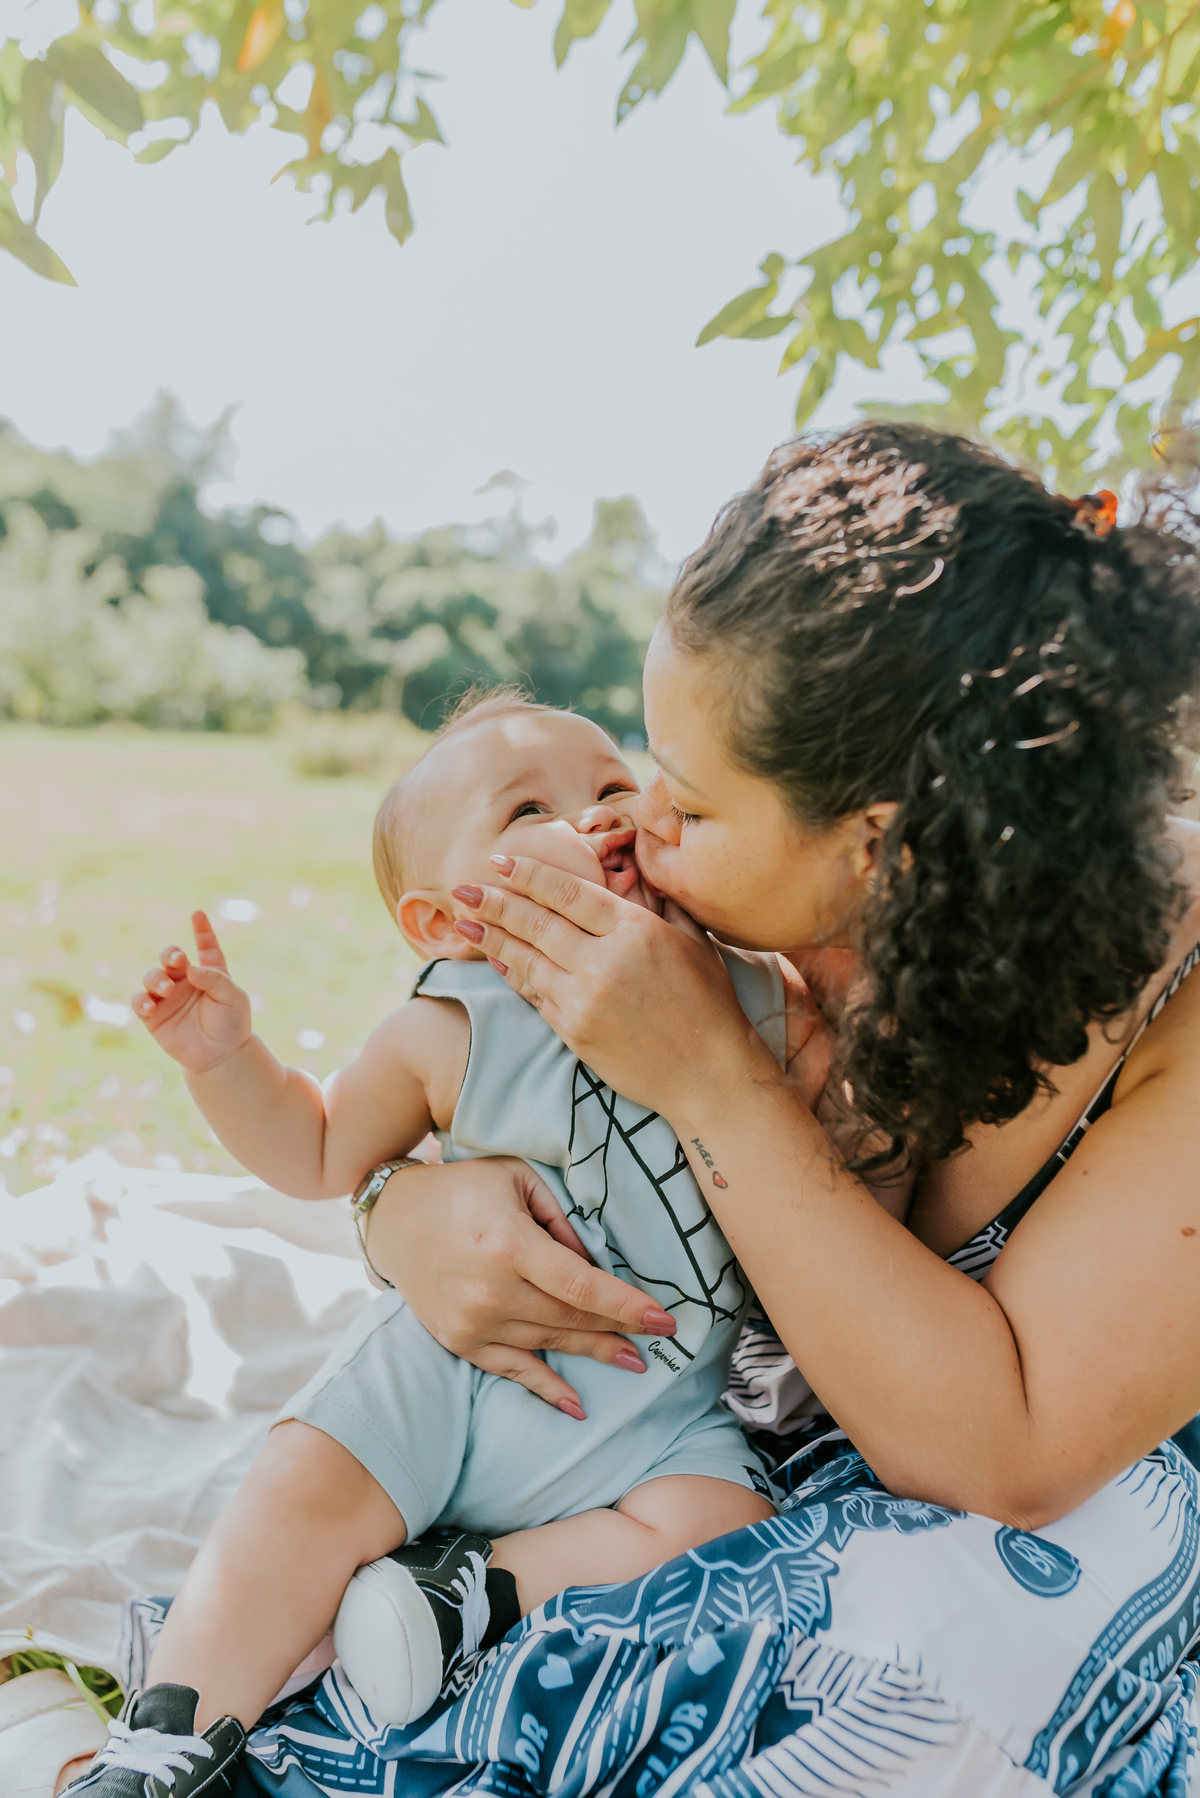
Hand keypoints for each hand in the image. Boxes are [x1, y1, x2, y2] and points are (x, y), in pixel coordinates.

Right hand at [133, 910, 252, 1074]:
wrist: (221, 1056)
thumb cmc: (231, 1023)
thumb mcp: (233, 998)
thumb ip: (215, 980)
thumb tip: (190, 969)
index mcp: (210, 972)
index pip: (205, 946)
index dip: (202, 930)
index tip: (198, 914)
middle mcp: (186, 980)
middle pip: (170, 957)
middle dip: (170, 954)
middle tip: (178, 960)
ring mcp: (168, 996)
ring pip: (152, 976)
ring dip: (156, 978)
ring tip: (167, 989)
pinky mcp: (154, 1015)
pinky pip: (141, 1001)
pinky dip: (142, 1000)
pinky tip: (151, 1005)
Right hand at [362, 1156, 679, 1414]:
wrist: (393, 1219)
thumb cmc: (462, 1189)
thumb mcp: (517, 1179)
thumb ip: (560, 1219)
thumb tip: (593, 1263)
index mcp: (509, 1243)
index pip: (581, 1284)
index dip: (626, 1305)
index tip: (664, 1320)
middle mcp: (491, 1289)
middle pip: (570, 1318)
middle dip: (619, 1330)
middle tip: (659, 1340)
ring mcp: (473, 1321)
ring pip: (548, 1344)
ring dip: (593, 1353)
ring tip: (632, 1361)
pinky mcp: (459, 1340)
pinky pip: (512, 1371)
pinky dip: (547, 1388)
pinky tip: (577, 1404)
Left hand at [451, 857, 777, 1121]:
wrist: (708, 1075)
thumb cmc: (709, 1005)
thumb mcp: (694, 942)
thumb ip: (660, 904)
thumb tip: (635, 869)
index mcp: (635, 931)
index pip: (568, 892)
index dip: (529, 875)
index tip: (499, 862)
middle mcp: (604, 962)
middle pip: (537, 923)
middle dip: (495, 903)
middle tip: (462, 888)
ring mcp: (584, 1000)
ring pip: (527, 959)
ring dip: (491, 938)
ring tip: (463, 920)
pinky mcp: (573, 1032)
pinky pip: (534, 995)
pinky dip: (513, 974)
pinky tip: (497, 960)